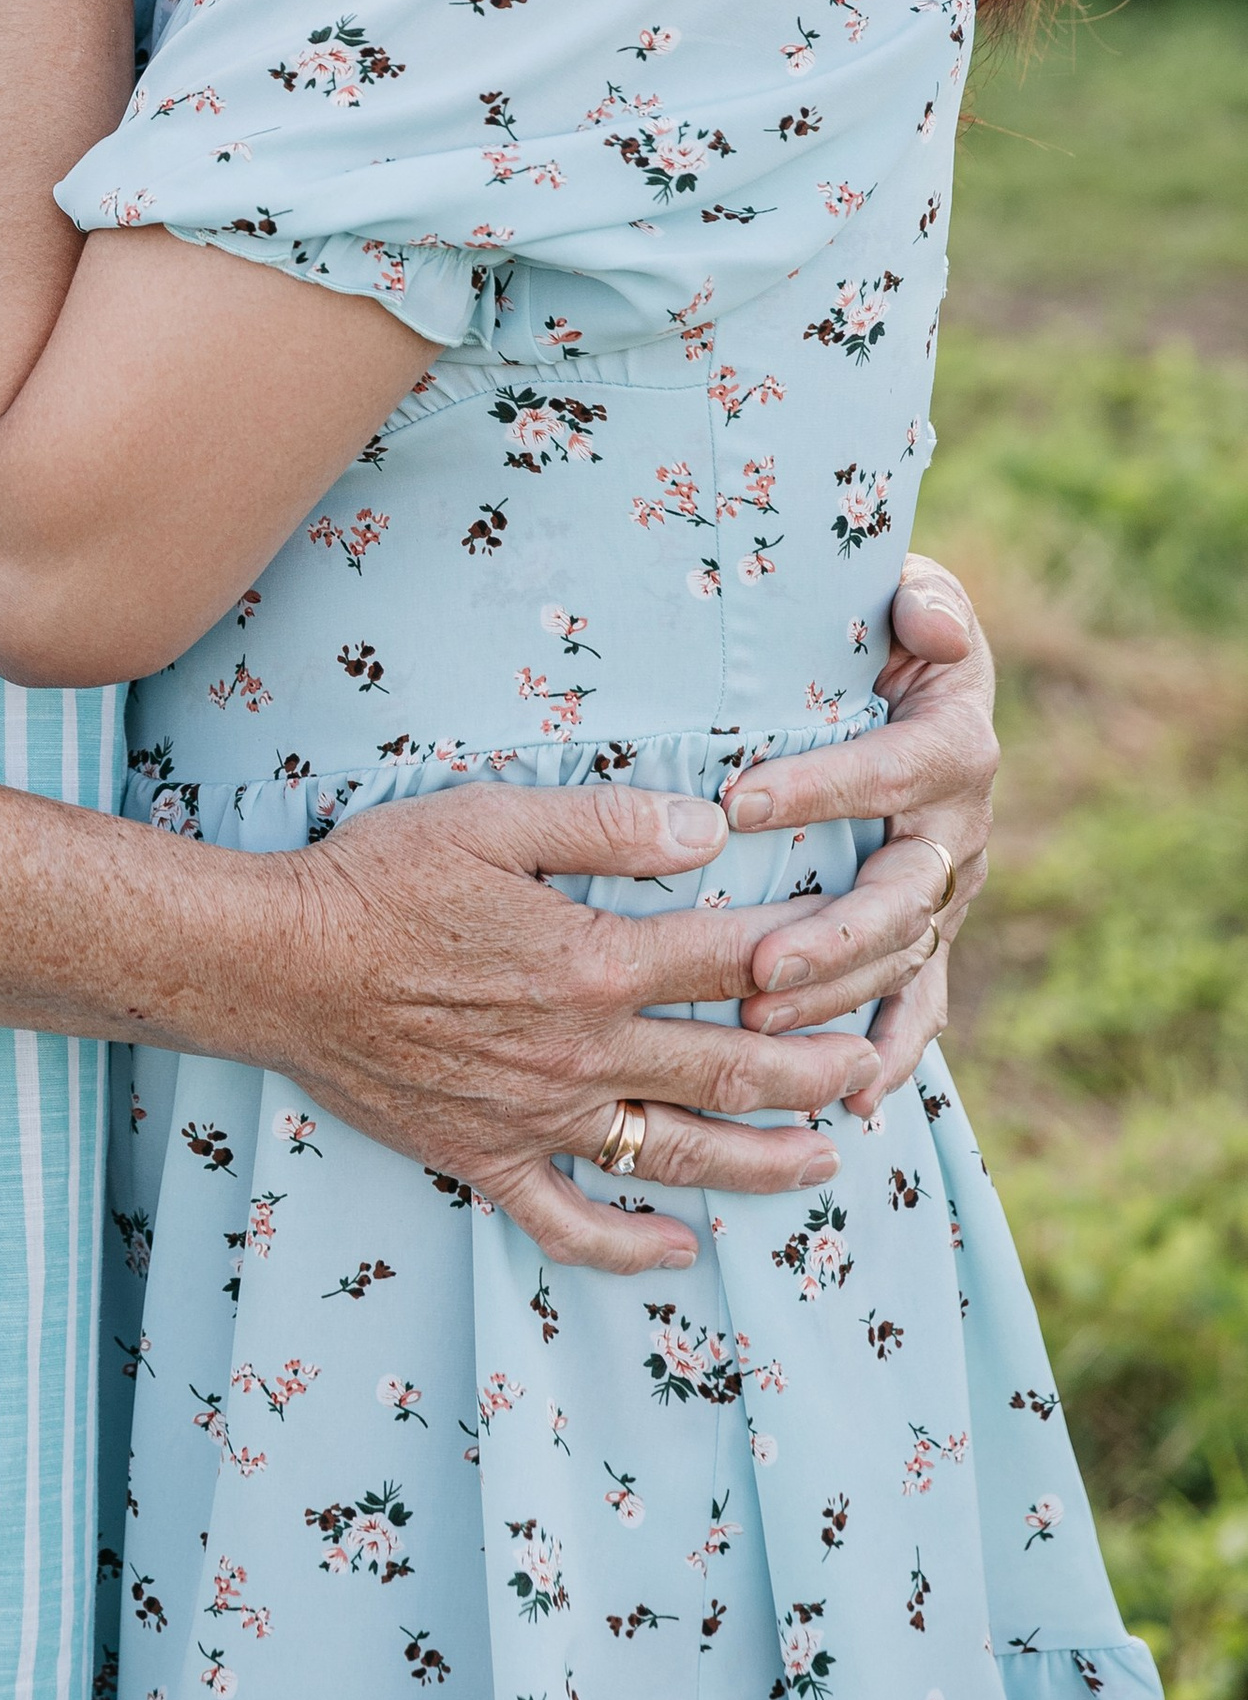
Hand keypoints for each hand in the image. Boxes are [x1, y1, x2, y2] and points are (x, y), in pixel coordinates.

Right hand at [231, 782, 885, 1273]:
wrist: (275, 963)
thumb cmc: (379, 876)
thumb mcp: (491, 819)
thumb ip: (606, 825)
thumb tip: (712, 831)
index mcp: (593, 961)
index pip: (733, 959)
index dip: (809, 949)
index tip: (864, 943)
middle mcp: (583, 1052)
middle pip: (730, 1067)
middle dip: (818, 1069)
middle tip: (877, 1065)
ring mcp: (538, 1116)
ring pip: (677, 1155)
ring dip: (763, 1162)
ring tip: (829, 1161)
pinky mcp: (485, 1157)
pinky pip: (569, 1220)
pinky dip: (631, 1246)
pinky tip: (680, 1252)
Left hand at [726, 550, 994, 1087]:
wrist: (922, 679)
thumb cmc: (894, 632)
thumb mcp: (914, 597)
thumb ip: (926, 602)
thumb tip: (927, 621)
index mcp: (954, 747)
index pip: (891, 771)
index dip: (822, 788)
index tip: (739, 803)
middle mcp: (959, 830)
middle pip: (905, 894)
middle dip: (835, 936)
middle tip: (759, 964)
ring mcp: (946, 892)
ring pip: (902, 959)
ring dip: (837, 998)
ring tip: (759, 1022)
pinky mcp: (929, 934)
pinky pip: (919, 1005)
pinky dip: (891, 1056)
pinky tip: (848, 1103)